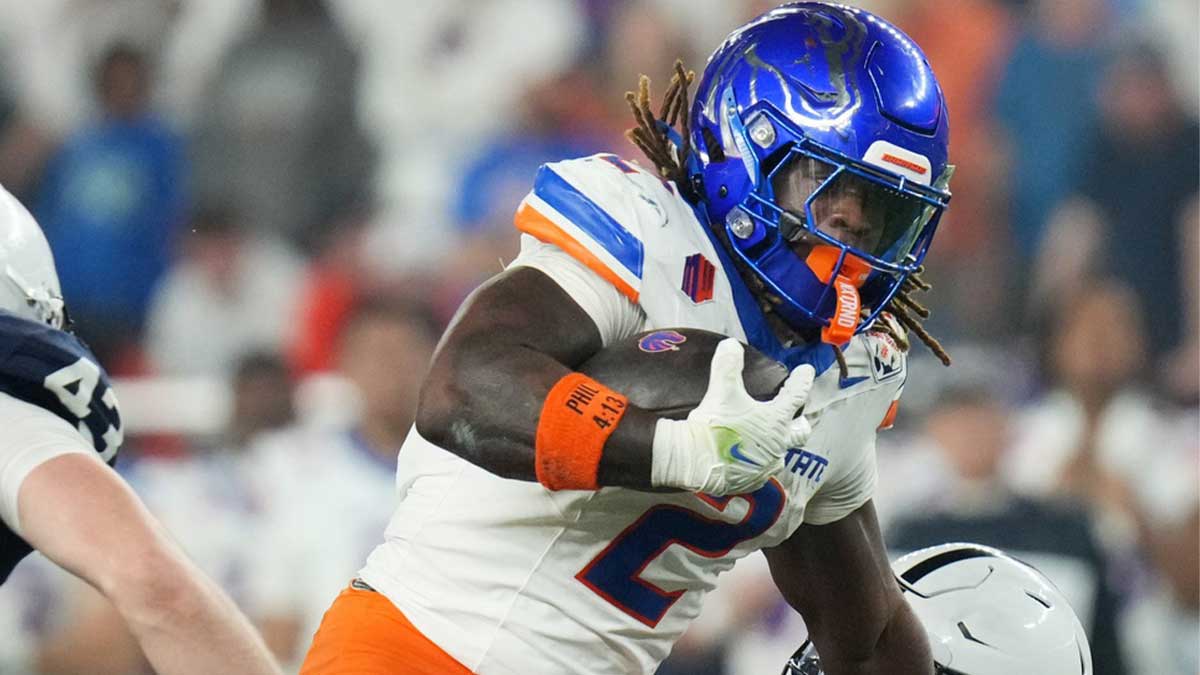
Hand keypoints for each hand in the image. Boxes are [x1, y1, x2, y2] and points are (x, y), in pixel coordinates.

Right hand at [650, 338, 813, 494]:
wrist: (695, 461)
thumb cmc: (714, 425)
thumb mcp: (721, 390)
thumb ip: (728, 366)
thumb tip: (730, 345)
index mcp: (776, 421)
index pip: (796, 395)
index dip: (802, 380)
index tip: (806, 371)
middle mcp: (777, 446)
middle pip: (799, 434)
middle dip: (800, 425)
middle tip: (800, 420)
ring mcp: (765, 467)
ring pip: (779, 455)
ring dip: (776, 445)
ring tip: (767, 440)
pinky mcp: (750, 481)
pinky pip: (760, 471)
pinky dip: (756, 462)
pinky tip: (746, 458)